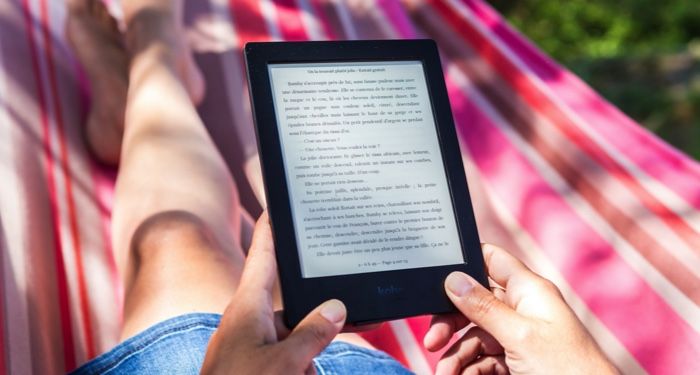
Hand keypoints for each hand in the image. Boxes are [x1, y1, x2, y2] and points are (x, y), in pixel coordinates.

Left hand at [201, 212, 345, 373]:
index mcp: (248, 308)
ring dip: (305, 365)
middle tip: (324, 344)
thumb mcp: (284, 364)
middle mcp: (251, 322)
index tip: (279, 202)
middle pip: (297, 310)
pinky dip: (298, 372)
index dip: (273, 228)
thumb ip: (313, 334)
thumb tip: (335, 308)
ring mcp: (253, 348)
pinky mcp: (258, 367)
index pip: (264, 256)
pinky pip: (290, 362)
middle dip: (314, 333)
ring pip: (299, 344)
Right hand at [423, 244, 617, 374]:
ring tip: (445, 372)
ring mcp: (520, 336)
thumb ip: (484, 306)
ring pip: (476, 335)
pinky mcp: (518, 360)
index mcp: (529, 290)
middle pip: (475, 303)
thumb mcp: (518, 335)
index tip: (436, 276)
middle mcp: (523, 309)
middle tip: (433, 340)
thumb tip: (454, 278)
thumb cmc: (567, 369)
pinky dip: (469, 368)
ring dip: (457, 354)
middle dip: (451, 321)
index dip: (465, 262)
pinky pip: (484, 358)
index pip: (492, 260)